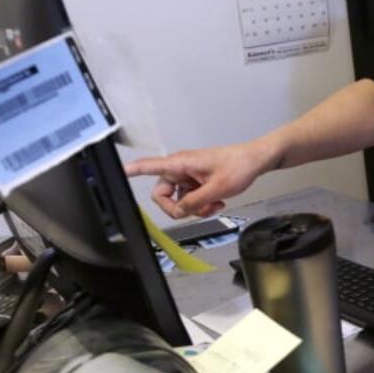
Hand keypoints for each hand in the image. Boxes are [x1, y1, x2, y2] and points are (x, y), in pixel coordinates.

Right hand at [124, 139, 276, 219]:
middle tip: (200, 210)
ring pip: (178, 200)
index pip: (149, 166)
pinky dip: (201, 203)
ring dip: (194, 207)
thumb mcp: (216, 189)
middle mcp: (180, 168)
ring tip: (214, 205)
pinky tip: (216, 202)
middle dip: (180, 208)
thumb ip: (194, 202)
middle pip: (162, 195)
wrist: (255, 160)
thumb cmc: (239, 166)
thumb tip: (179, 212)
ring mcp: (188, 174)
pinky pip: (189, 198)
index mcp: (180, 164)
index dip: (131, 170)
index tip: (118, 171)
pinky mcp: (196, 180)